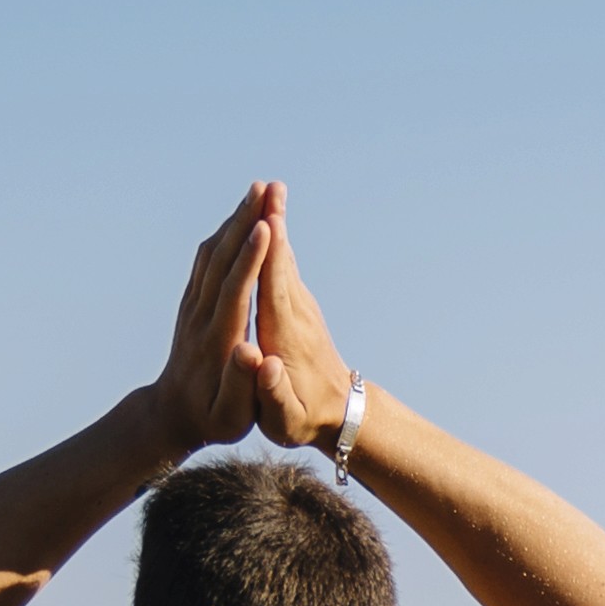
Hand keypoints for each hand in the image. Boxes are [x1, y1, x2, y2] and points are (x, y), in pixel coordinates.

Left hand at [149, 191, 270, 452]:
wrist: (171, 415)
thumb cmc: (211, 419)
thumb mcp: (230, 415)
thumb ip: (241, 384)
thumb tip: (250, 352)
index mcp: (216, 340)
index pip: (234, 291)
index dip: (251, 259)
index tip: (267, 228)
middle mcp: (200, 316)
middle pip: (222, 260)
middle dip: (243, 223)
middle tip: (264, 189)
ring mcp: (193, 306)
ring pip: (212, 254)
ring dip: (233, 221)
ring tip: (255, 193)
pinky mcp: (191, 303)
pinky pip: (206, 260)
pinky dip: (223, 235)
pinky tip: (237, 220)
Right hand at [236, 185, 359, 452]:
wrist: (339, 414)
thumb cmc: (305, 418)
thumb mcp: (286, 419)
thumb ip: (274, 393)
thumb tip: (265, 366)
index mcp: (285, 335)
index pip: (274, 287)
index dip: (268, 256)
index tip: (267, 222)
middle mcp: (295, 313)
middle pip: (281, 261)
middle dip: (274, 225)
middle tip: (268, 186)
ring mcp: (299, 307)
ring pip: (283, 257)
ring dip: (275, 223)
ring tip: (268, 189)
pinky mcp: (298, 306)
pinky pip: (282, 265)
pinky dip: (275, 241)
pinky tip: (268, 219)